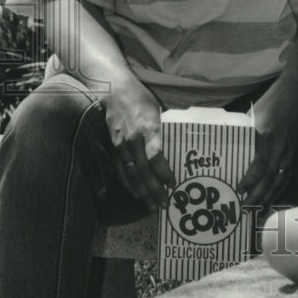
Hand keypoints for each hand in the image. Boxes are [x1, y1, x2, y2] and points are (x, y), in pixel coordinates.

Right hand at [102, 80, 174, 210]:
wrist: (114, 91)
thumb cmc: (141, 99)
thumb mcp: (159, 110)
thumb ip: (167, 128)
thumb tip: (183, 143)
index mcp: (148, 128)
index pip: (156, 156)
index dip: (164, 172)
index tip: (173, 183)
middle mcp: (133, 140)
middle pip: (144, 171)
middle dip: (155, 190)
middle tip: (165, 204)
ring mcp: (121, 146)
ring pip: (132, 175)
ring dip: (142, 193)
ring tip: (152, 206)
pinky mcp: (114, 148)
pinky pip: (121, 171)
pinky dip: (129, 185)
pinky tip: (136, 195)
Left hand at [237, 78, 297, 206]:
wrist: (295, 94)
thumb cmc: (270, 102)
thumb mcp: (252, 115)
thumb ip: (242, 133)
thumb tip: (225, 147)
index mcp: (267, 136)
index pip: (260, 162)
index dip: (251, 178)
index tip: (239, 189)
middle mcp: (280, 147)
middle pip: (270, 177)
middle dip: (258, 195)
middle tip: (244, 208)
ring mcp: (289, 151)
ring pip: (279, 180)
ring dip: (268, 197)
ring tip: (256, 210)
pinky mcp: (293, 153)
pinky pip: (286, 176)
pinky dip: (278, 189)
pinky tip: (270, 199)